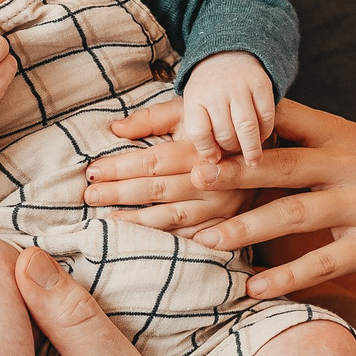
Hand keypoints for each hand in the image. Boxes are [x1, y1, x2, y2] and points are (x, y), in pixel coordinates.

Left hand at [85, 102, 251, 232]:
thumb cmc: (218, 125)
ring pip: (172, 218)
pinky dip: (165, 242)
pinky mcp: (227, 226)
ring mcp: (222, 207)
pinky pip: (191, 239)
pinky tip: (141, 242)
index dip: (121, 166)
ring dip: (136, 221)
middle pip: (158, 189)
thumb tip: (115, 128)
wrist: (266, 148)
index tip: (93, 170)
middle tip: (90, 196)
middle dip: (120, 193)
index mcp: (202, 150)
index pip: (154, 160)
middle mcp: (214, 180)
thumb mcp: (190, 112)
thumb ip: (153, 118)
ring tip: (106, 221)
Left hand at [177, 53, 276, 165]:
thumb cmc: (209, 89)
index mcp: (195, 98)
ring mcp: (239, 87)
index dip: (207, 151)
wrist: (227, 52)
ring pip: (247, 128)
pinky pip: (266, 116)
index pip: (198, 133)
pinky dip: (266, 131)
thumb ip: (199, 131)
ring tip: (253, 161)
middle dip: (231, 150)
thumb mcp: (194, 104)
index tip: (214, 159)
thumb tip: (212, 163)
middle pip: (225, 134)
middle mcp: (216, 91)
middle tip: (235, 156)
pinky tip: (263, 136)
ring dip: (251, 149)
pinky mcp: (261, 84)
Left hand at [186, 102, 355, 297]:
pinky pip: (326, 262)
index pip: (274, 118)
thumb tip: (251, 141)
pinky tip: (255, 289)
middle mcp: (349, 162)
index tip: (184, 126)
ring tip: (201, 241)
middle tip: (181, 178)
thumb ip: (311, 143)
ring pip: (294, 213)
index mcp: (339, 132)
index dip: (229, 122)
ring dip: (244, 227)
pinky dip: (287, 276)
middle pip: (276, 163)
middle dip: (227, 171)